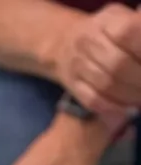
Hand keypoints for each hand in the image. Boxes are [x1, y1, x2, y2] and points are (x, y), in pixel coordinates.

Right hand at [57, 4, 140, 124]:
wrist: (65, 44)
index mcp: (107, 20)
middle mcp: (88, 40)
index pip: (128, 33)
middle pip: (118, 64)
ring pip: (106, 85)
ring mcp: (77, 64)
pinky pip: (92, 100)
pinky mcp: (72, 85)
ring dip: (128, 96)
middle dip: (139, 80)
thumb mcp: (122, 20)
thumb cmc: (104, 34)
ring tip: (139, 100)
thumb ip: (137, 33)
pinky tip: (125, 110)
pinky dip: (112, 107)